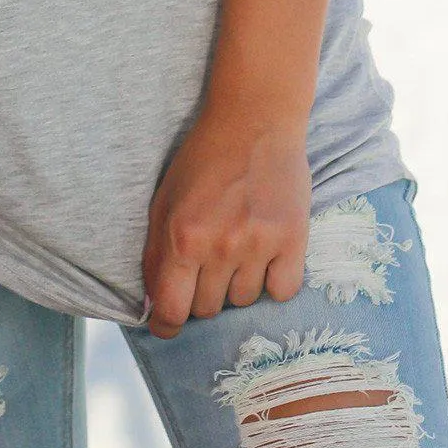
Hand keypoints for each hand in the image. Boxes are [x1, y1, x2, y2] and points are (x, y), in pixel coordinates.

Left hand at [141, 102, 310, 336]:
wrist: (254, 120)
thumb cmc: (203, 159)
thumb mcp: (164, 200)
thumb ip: (156, 253)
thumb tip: (153, 304)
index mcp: (182, 237)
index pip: (172, 311)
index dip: (166, 326)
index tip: (168, 326)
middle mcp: (220, 247)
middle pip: (208, 310)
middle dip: (202, 294)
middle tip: (207, 264)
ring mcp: (259, 245)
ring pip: (244, 301)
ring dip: (236, 284)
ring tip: (238, 246)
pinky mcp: (293, 240)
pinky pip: (281, 291)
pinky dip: (273, 281)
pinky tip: (266, 254)